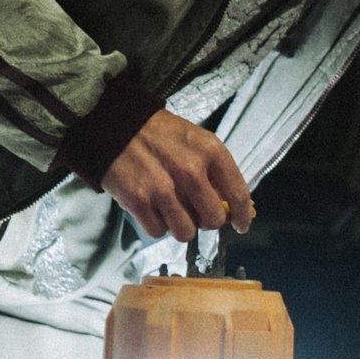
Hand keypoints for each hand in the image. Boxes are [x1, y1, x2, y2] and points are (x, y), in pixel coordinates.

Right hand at [95, 109, 253, 239]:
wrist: (116, 125)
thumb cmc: (160, 134)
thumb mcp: (196, 141)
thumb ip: (216, 172)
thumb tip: (234, 207)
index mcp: (211, 152)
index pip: (238, 195)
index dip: (243, 216)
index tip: (241, 225)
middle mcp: (191, 172)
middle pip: (213, 220)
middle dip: (208, 221)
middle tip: (198, 213)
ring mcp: (164, 189)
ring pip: (186, 232)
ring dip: (181, 226)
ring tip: (173, 210)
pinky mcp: (139, 202)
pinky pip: (158, 232)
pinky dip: (157, 225)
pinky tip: (154, 209)